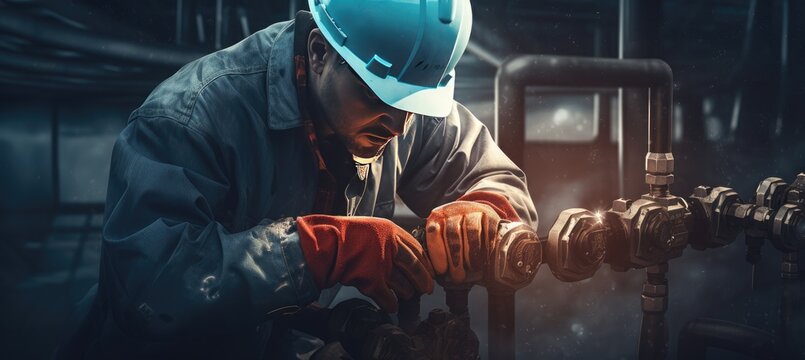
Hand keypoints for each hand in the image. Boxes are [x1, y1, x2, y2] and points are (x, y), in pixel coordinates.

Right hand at [297, 215, 433, 312]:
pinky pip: (388, 297)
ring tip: (408, 295)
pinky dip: (391, 303)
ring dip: (407, 292)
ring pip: (403, 283)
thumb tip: (400, 251)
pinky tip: (392, 306)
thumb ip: (387, 238)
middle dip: (423, 279)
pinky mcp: (372, 280)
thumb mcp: (371, 228)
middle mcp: (390, 246)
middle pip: (414, 266)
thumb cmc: (344, 235)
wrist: (325, 243)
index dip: (425, 261)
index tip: (430, 269)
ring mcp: (382, 264)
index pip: (417, 248)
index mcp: (391, 231)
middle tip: (427, 288)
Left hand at [425, 201, 500, 282]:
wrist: (475, 213)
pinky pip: (488, 231)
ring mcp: (471, 210)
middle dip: (455, 259)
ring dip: (472, 254)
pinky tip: (485, 260)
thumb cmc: (456, 233)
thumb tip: (441, 275)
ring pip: (471, 232)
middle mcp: (453, 210)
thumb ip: (440, 252)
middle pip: (453, 235)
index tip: (441, 270)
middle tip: (458, 277)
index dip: (437, 253)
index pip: (433, 232)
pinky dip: (487, 247)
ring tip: (472, 269)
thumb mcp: (443, 238)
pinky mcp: (488, 214)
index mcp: (437, 217)